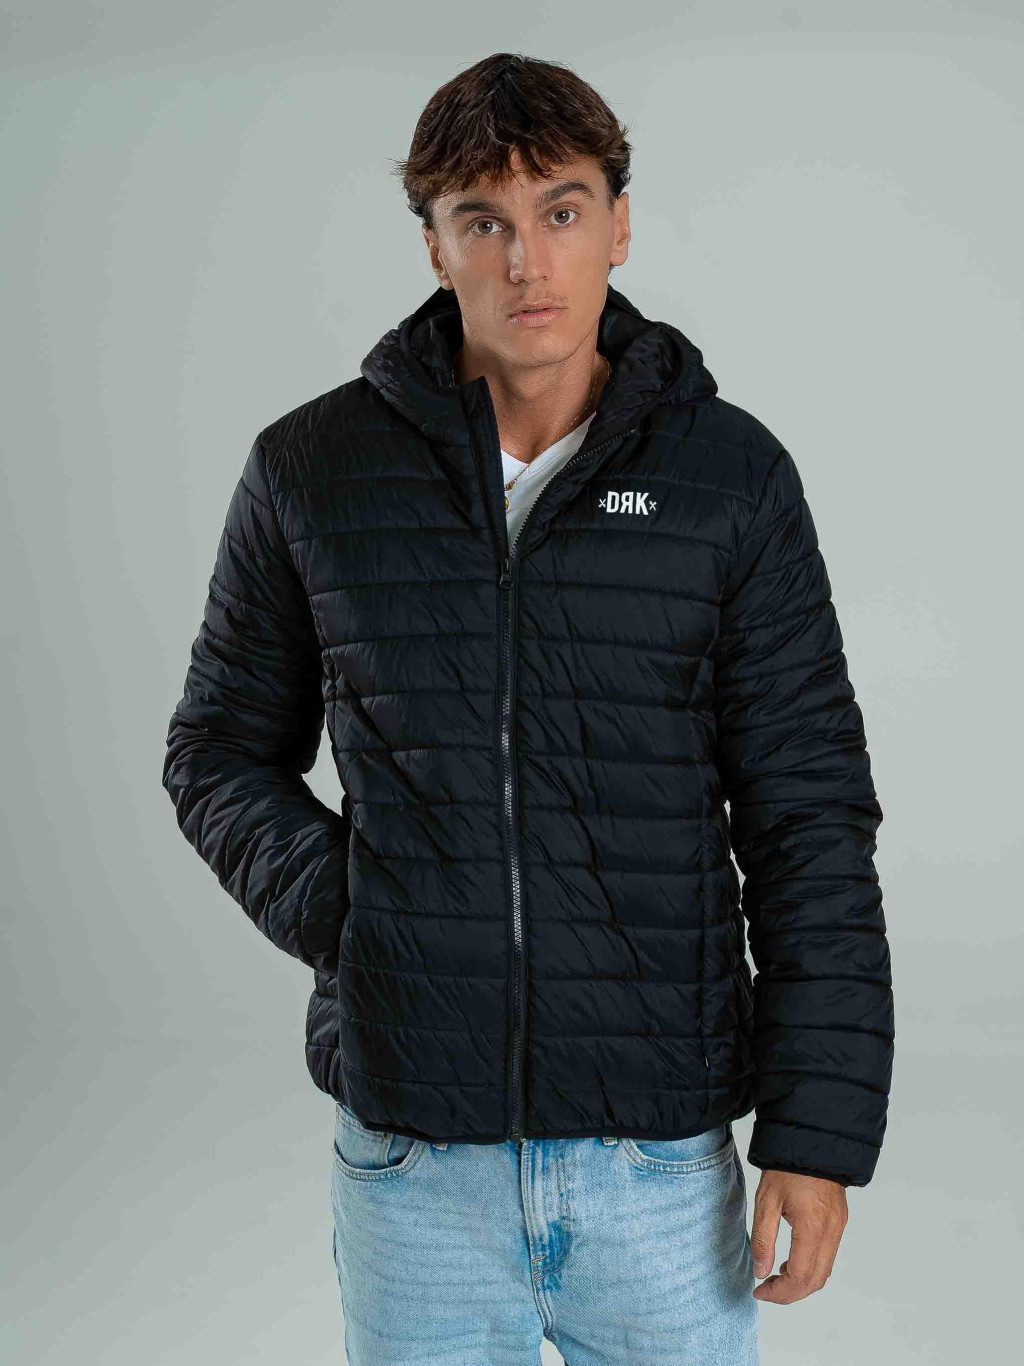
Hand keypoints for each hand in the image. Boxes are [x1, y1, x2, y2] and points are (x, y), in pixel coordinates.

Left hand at [750, 1169, 847, 1303]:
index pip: (800, 1277)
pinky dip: (811, 1267)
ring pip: (824, 1271)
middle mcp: (831, 1232)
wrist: (812, 1141)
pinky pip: (828, 1256)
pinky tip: (791, 1260)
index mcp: (812, 1228)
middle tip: (766, 1290)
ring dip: (801, 1281)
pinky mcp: (839, 1221)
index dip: (779, 1292)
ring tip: (776, 1276)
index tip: (760, 1291)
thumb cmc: (786, 1167)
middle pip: (816, 1281)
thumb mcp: (766, 1201)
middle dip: (790, 1293)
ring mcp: (838, 1227)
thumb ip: (763, 1239)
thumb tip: (761, 1271)